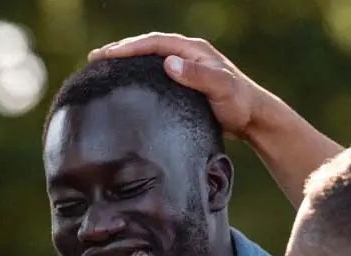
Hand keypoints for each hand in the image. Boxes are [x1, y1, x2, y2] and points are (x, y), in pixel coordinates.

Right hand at [89, 33, 271, 141]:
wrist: (255, 118)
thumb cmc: (239, 105)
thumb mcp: (221, 89)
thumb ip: (198, 75)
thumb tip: (168, 63)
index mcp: (193, 50)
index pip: (153, 43)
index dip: (127, 48)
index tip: (104, 56)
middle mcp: (189, 53)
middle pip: (148, 46)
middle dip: (121, 50)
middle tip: (95, 59)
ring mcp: (188, 66)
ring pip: (151, 57)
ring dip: (128, 60)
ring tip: (105, 67)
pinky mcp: (187, 80)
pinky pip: (156, 70)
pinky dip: (138, 72)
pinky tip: (128, 82)